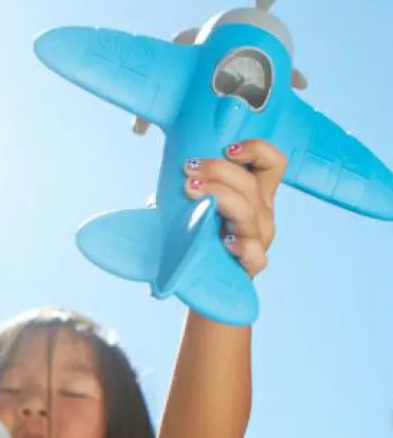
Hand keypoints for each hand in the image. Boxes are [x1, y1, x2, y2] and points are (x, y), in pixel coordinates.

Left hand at [183, 139, 287, 276]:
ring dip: (219, 195)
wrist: (203, 288)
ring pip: (248, 212)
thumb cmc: (197, 244)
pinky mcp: (251, 267)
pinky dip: (242, 246)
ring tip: (190, 190)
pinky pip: (255, 255)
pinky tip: (224, 241)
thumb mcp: (197, 210)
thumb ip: (191, 191)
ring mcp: (258, 241)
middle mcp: (260, 215)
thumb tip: (164, 179)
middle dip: (218, 170)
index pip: (273, 164)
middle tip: (188, 168)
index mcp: (254, 197)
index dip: (257, 149)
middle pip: (250, 183)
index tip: (228, 148)